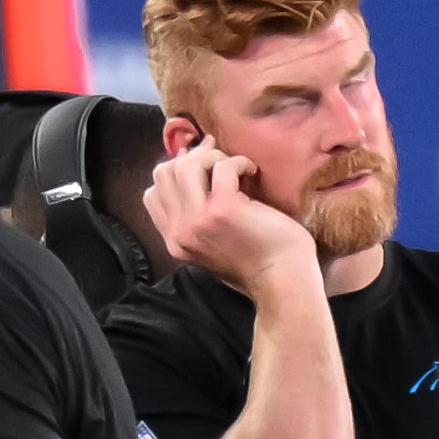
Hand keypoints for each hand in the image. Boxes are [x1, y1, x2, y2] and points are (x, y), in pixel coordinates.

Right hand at [143, 141, 320, 294]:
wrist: (285, 281)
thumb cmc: (261, 260)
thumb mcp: (213, 243)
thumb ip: (196, 216)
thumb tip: (189, 163)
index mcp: (175, 241)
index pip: (153, 194)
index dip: (174, 173)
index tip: (199, 168)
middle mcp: (180, 231)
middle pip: (164, 173)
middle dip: (191, 159)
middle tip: (218, 158)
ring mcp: (199, 220)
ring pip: (185, 165)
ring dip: (211, 157)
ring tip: (235, 167)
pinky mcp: (223, 209)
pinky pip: (222, 167)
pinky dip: (239, 162)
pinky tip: (252, 171)